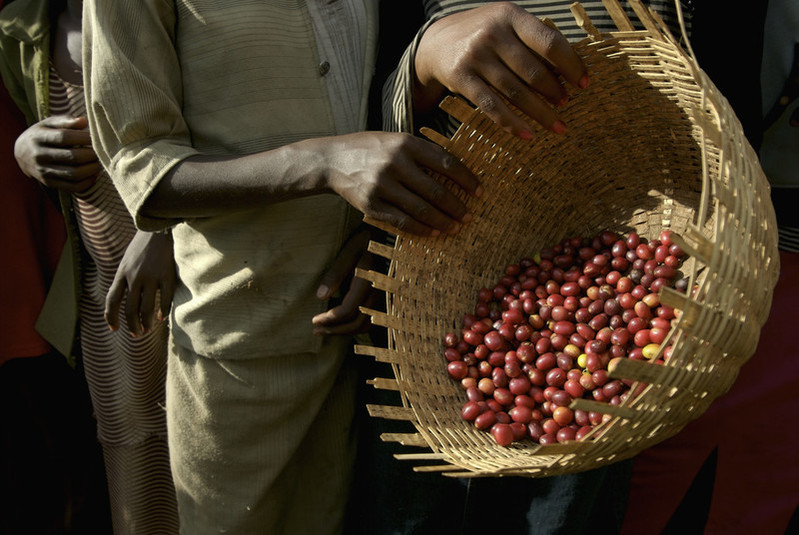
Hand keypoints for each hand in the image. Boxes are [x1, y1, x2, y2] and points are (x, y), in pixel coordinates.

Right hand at [14, 115, 101, 191]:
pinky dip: (87, 183)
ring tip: (99, 162)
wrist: (22, 154)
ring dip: (92, 169)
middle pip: (72, 157)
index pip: (65, 137)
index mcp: (39, 137)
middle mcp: (39, 155)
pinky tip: (93, 174)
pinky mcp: (49, 183)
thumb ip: (66, 121)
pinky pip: (72, 187)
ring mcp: (44, 171)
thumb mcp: (49, 123)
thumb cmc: (43, 134)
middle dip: (92, 155)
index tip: (96, 137)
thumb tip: (83, 121)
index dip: (84, 138)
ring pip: (74, 174)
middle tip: (102, 152)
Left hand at [105, 230, 175, 336]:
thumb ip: (125, 276)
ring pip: (146, 308)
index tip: (114, 328)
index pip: (112, 300)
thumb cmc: (144, 243)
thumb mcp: (128, 259)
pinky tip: (160, 318)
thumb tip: (125, 296)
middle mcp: (134, 277)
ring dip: (145, 323)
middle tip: (135, 335)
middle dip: (131, 325)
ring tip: (146, 330)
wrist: (160, 226)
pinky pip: (164, 299)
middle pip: (130, 308)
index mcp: (122, 272)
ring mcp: (151, 277)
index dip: (111, 316)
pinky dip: (162, 311)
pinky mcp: (167, 276)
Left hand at [312, 226, 381, 335]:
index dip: (330, 319)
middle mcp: (378, 293)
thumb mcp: (348, 251)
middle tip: (316, 330)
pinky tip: (342, 323)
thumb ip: (335, 273)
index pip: (348, 310)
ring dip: (345, 331)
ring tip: (326, 330)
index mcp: (368, 282)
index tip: (314, 320)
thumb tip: (321, 297)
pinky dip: (356, 325)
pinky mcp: (383, 298)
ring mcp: (383, 297)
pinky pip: (371, 319)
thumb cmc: (364, 240)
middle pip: (357, 322)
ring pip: (366, 324)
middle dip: (335, 330)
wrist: (386, 235)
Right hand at [318, 131, 480, 236]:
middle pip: (436, 191)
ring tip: (455, 228)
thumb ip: (423, 152)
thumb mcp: (397, 140)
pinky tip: (434, 233)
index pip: (447, 163)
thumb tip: (457, 171)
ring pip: (422, 210)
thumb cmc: (371, 149)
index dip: (467, 180)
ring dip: (443, 222)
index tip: (479, 192)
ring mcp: (383, 186)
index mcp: (407, 144)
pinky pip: (403, 221)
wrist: (332, 160)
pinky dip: (422, 229)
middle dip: (457, 206)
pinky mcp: (372, 205)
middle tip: (468, 216)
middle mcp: (395, 163)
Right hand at [414, 2, 587, 137]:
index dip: (572, 65)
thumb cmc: (484, 34)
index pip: (550, 43)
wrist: (436, 41)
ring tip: (557, 125)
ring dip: (540, 113)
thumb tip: (571, 71)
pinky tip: (528, 135)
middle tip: (566, 106)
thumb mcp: (507, 24)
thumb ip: (533, 39)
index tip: (584, 83)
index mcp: (511, 16)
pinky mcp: (460, 78)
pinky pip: (492, 106)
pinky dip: (512, 123)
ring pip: (515, 92)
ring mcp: (475, 56)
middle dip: (555, 93)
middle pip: (533, 72)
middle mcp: (492, 33)